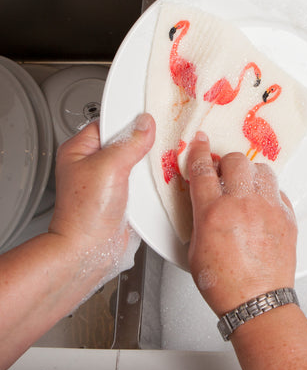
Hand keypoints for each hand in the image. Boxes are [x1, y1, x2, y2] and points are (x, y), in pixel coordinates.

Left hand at [50, 113, 154, 275]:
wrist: (89, 251)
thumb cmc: (84, 214)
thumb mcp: (109, 167)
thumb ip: (129, 142)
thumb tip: (145, 124)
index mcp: (80, 150)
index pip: (109, 122)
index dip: (130, 119)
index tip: (150, 117)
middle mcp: (94, 164)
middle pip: (126, 141)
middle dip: (145, 142)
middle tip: (161, 140)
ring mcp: (109, 181)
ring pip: (137, 161)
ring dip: (151, 163)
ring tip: (164, 159)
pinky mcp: (124, 197)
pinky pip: (143, 181)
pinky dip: (154, 180)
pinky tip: (163, 179)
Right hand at [186, 131, 296, 315]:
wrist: (258, 302)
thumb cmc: (225, 283)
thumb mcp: (195, 250)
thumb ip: (199, 217)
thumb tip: (205, 200)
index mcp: (213, 213)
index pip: (203, 168)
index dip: (200, 150)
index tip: (202, 142)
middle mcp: (242, 205)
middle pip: (236, 161)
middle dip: (228, 162)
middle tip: (225, 173)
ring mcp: (267, 209)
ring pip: (262, 170)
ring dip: (251, 174)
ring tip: (247, 187)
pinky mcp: (286, 216)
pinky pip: (278, 191)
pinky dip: (269, 193)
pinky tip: (262, 206)